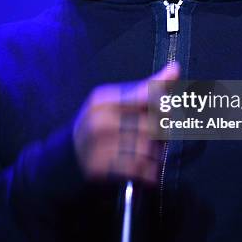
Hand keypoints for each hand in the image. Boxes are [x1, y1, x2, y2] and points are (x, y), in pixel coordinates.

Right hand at [72, 63, 179, 184]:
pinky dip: (149, 172)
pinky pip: (138, 169)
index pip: (147, 97)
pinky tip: (146, 170)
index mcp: (102, 99)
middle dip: (162, 134)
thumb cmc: (100, 126)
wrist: (66, 160)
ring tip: (151, 155)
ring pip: (146, 149)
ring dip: (156, 156)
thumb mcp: (116, 102)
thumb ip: (147, 87)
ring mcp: (96, 146)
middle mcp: (98, 120)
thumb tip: (175, 68)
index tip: (168, 113)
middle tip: (160, 139)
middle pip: (151, 125)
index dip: (163, 107)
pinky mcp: (98, 170)